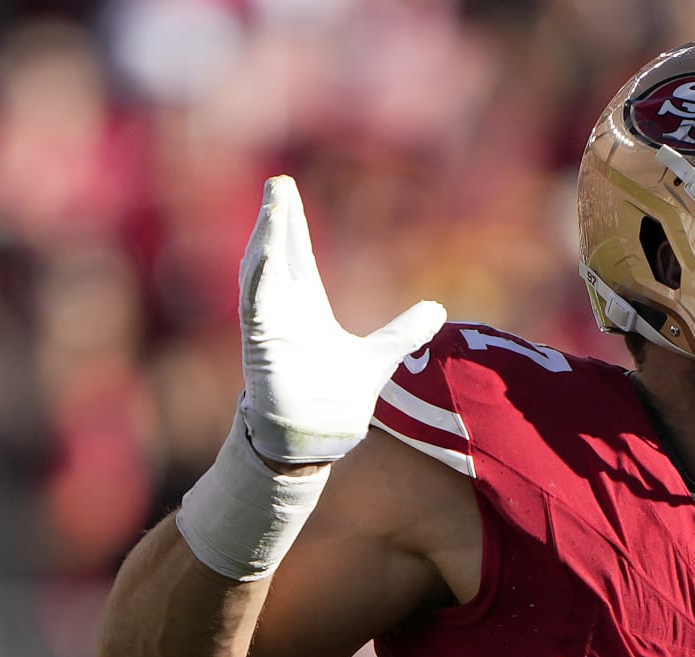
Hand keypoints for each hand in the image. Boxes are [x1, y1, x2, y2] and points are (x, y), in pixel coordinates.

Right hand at [237, 175, 445, 463]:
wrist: (317, 435)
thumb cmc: (335, 396)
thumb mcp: (378, 357)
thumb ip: (404, 332)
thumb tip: (437, 309)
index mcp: (305, 306)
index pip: (297, 255)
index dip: (292, 225)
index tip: (285, 190)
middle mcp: (283, 309)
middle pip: (277, 253)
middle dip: (276, 219)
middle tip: (277, 184)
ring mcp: (271, 325)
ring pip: (263, 272)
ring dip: (266, 239)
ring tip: (273, 207)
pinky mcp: (262, 343)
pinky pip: (257, 305)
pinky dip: (260, 279)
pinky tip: (265, 254)